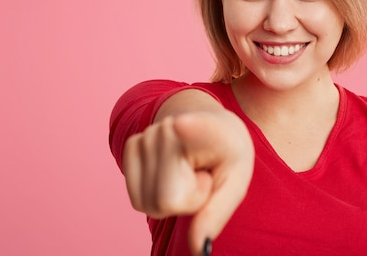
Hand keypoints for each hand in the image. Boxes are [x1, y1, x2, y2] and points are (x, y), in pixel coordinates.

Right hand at [122, 109, 253, 253]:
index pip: (194, 130)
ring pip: (148, 204)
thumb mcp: (236, 182)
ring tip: (189, 171)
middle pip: (164, 202)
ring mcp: (146, 136)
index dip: (187, 128)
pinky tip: (172, 171)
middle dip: (188, 201)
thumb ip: (217, 214)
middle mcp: (170, 128)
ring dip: (171, 198)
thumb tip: (200, 249)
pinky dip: (155, 194)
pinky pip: (138, 199)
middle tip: (203, 176)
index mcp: (208, 129)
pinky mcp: (131, 146)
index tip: (180, 124)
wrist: (210, 126)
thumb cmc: (227, 154)